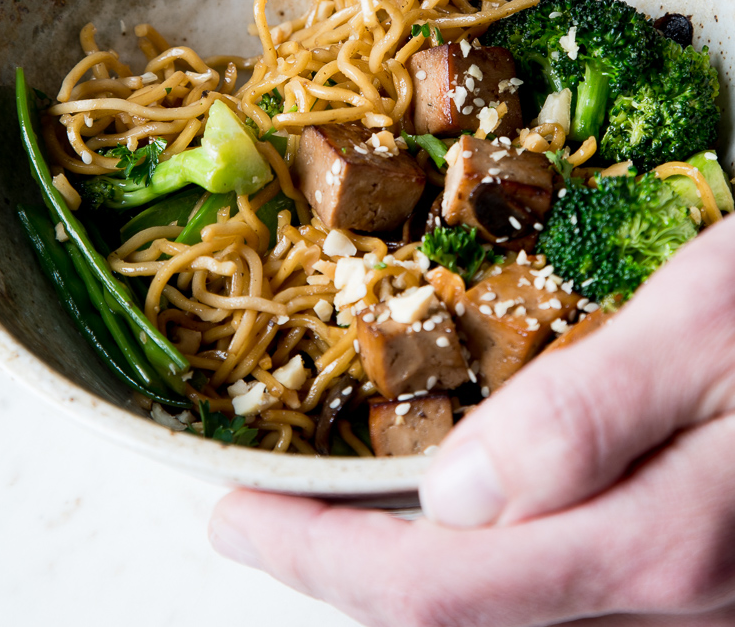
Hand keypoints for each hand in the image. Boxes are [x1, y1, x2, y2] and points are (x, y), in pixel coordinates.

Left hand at [210, 214, 734, 625]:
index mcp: (657, 547)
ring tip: (335, 512)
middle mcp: (673, 602)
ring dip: (406, 571)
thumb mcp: (707, 323)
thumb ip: (586, 413)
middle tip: (266, 515)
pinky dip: (481, 561)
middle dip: (344, 573)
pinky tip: (458, 512)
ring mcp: (692, 602)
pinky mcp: (699, 574)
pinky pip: (562, 590)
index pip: (437, 589)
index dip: (318, 561)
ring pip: (510, 611)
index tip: (232, 519)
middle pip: (463, 619)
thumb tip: (450, 499)